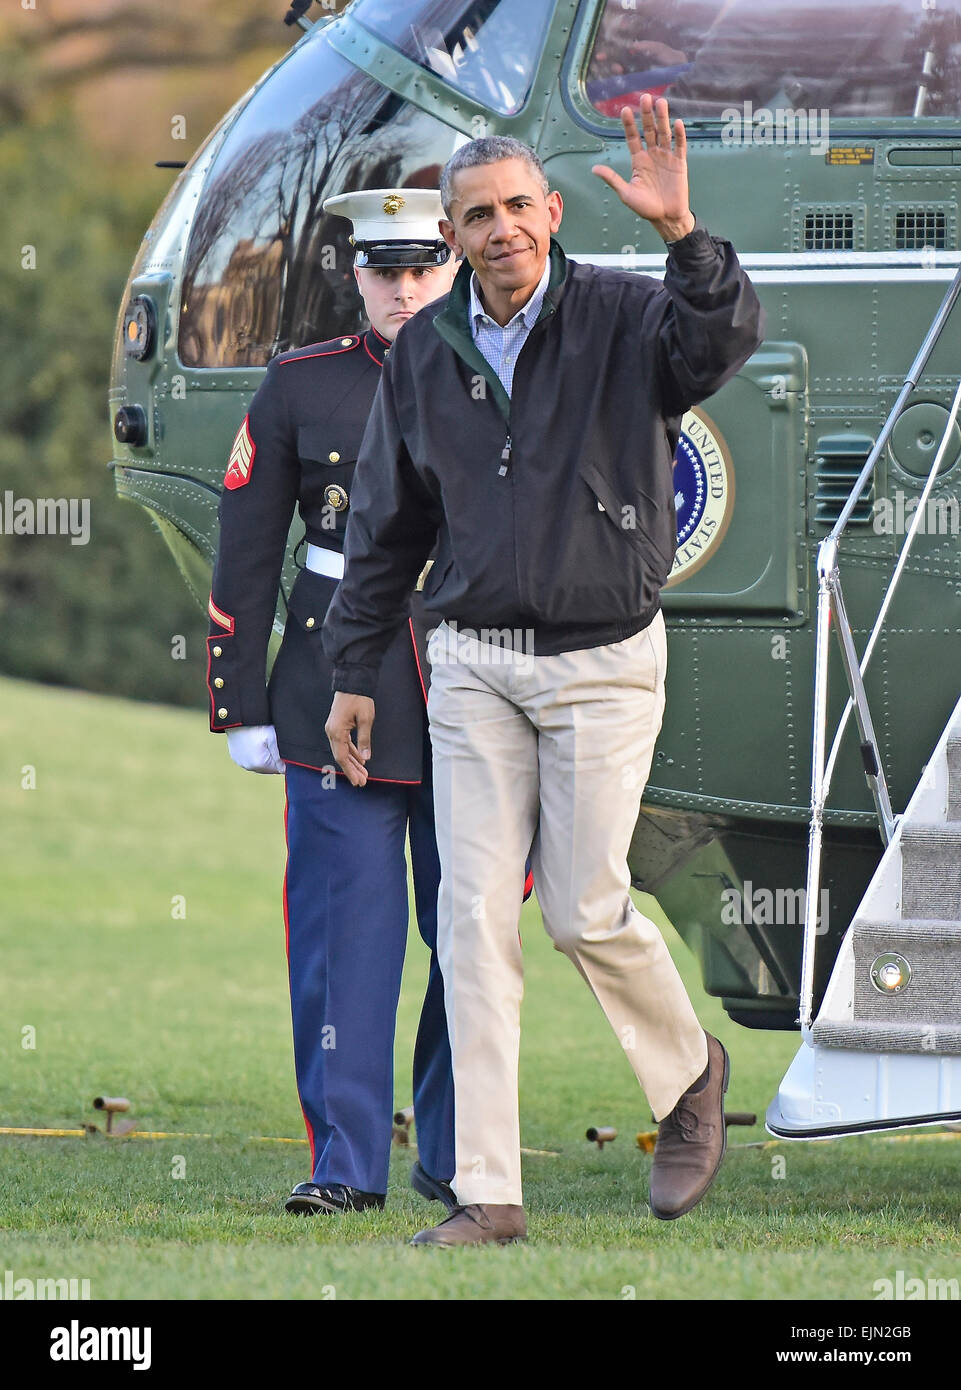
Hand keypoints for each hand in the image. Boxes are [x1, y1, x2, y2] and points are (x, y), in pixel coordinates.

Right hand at [226, 725, 285, 773]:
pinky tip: (254, 743)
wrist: (239, 719)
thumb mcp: (273, 738)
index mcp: (259, 763)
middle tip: (270, 743)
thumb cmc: (256, 725)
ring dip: (263, 757)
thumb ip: (280, 756)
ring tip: (261, 742)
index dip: (283, 760)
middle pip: (268, 768)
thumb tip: (284, 770)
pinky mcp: (236, 757)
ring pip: (258, 765)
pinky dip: (253, 754)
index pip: (279, 770)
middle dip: (272, 759)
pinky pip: (249, 760)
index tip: (280, 748)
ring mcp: (241, 762)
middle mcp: (249, 766)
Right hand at [325, 692, 375, 786]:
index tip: (358, 781)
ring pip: (342, 751)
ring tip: (363, 774)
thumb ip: (364, 739)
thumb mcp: (365, 719)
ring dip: (353, 762)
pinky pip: (344, 743)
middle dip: (352, 770)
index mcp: (336, 732)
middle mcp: (331, 732)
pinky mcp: (337, 726)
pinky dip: (352, 752)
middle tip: (362, 782)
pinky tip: (359, 759)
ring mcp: (333, 729)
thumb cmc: (359, 699)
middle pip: (341, 756)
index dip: (351, 771)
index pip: (342, 757)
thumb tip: (365, 758)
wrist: (352, 682)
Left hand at [591, 96, 693, 242]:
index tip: (625, 109)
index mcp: (638, 161)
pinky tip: (677, 123)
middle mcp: (652, 155)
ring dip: (662, 118)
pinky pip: (680, 146)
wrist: (666, 218)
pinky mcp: (679, 163)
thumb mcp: (626, 193)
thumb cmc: (645, 208)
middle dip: (646, 114)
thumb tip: (594, 169)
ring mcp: (666, 157)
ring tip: (660, 102)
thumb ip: (612, 179)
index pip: (633, 138)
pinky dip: (679, 135)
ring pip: (664, 133)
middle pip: (649, 130)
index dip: (629, 124)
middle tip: (645, 97)